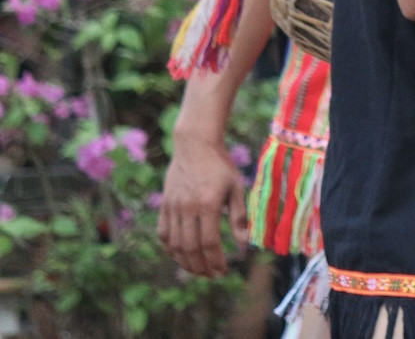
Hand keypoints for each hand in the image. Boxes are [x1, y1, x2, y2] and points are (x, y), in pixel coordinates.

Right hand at [159, 133, 249, 276]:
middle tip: (212, 275)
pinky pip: (163, 233)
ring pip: (175, 244)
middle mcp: (187, 208)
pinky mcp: (164, 205)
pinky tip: (180, 256)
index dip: (216, 260)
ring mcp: (173, 207)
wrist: (195, 145)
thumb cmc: (221, 165)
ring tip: (197, 270)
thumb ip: (238, 216)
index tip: (223, 270)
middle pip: (191, 248)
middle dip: (201, 266)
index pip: (210, 242)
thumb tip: (244, 243)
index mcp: (208, 204)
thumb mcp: (236, 187)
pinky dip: (170, 249)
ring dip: (185, 262)